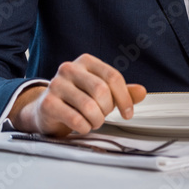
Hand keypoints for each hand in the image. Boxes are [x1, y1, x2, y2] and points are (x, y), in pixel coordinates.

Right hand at [11, 53, 146, 135]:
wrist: (46, 111)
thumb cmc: (77, 99)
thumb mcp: (102, 93)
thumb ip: (122, 92)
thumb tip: (142, 92)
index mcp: (86, 61)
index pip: (113, 77)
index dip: (125, 98)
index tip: (128, 113)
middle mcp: (69, 68)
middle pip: (101, 90)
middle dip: (107, 109)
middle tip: (104, 116)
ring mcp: (56, 84)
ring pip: (89, 106)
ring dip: (96, 120)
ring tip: (93, 121)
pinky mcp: (47, 103)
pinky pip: (75, 119)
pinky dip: (84, 127)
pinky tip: (82, 126)